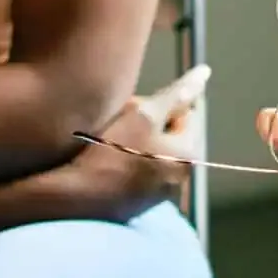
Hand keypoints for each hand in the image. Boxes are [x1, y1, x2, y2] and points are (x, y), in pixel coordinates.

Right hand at [83, 65, 208, 199]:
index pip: (184, 112)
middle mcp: (181, 177)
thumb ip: (176, 94)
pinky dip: (126, 161)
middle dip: (147, 122)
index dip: (156, 104)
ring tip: (107, 140)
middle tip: (116, 122)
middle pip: (169, 133)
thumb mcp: (143, 114)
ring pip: (152, 150)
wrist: (73, 199)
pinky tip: (103, 160)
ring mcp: (160, 193)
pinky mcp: (139, 204)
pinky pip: (138, 170)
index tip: (131, 109)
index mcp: (189, 154)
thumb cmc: (110, 152)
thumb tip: (204, 72)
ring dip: (135, 140)